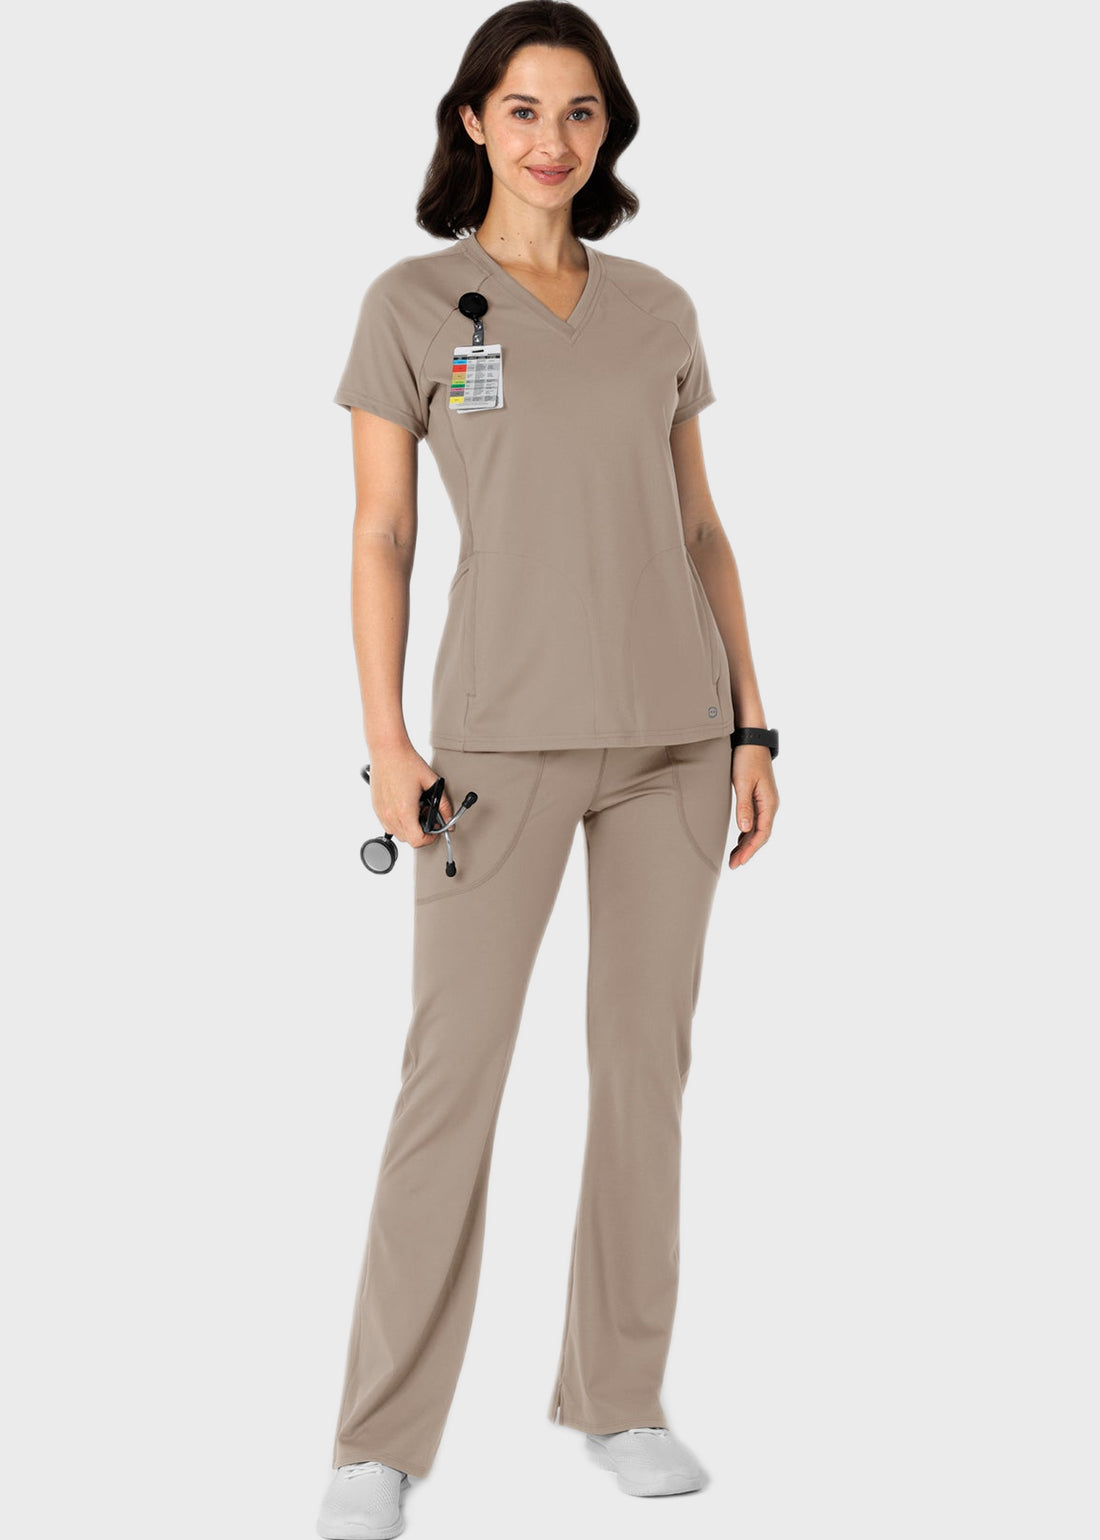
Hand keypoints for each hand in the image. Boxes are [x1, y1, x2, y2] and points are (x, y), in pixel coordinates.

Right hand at [368, 744, 453, 848]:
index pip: (417, 840)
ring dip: (408, 828)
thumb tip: (449, 819)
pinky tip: (405, 806)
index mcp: (405, 811)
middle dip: (420, 833)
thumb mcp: (432, 783)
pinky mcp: (376, 807)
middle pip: (408, 839)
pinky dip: (398, 821)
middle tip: (427, 817)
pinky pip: (388, 824)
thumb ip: (444, 805)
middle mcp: (390, 814)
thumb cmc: (407, 762)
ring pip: (397, 833)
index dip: (430, 839)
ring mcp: (381, 812)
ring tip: (416, 810)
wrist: (387, 750)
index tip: (435, 831)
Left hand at [729, 745, 778, 868]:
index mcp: (769, 802)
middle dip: (747, 851)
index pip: (762, 833)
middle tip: (733, 865)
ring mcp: (765, 801)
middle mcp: (770, 804)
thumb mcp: (743, 782)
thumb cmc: (746, 758)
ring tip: (733, 858)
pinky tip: (738, 839)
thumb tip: (745, 829)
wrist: (751, 739)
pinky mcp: (759, 796)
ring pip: (757, 829)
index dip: (751, 850)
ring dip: (746, 844)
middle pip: (760, 834)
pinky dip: (746, 832)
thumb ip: (744, 806)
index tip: (739, 862)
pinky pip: (754, 820)